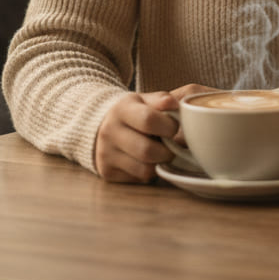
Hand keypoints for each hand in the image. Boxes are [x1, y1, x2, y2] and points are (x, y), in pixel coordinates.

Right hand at [94, 83, 212, 182]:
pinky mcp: (107, 172)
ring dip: (159, 163)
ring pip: (145, 170)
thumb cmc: (133, 112)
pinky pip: (138, 179)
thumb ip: (162, 100)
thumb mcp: (145, 100)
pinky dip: (148, 172)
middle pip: (147, 150)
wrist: (102, 126)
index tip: (174, 126)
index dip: (169, 126)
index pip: (149, 120)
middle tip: (171, 145)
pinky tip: (146, 161)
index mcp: (121, 109)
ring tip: (159, 153)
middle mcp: (109, 132)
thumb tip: (176, 104)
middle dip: (168, 151)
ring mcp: (106, 154)